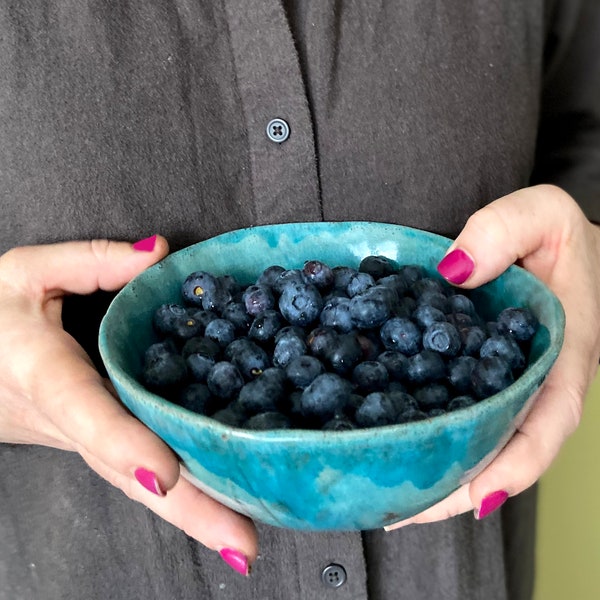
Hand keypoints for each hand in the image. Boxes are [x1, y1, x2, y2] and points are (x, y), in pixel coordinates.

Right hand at [0, 237, 256, 574]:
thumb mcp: (26, 272)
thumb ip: (92, 260)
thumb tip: (160, 254)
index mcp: (41, 373)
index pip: (86, 413)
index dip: (122, 442)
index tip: (162, 475)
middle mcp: (64, 421)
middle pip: (125, 472)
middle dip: (185, 511)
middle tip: (243, 546)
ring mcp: (79, 439)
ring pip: (134, 481)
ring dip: (191, 513)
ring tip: (243, 540)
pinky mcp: (92, 440)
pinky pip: (137, 469)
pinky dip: (180, 492)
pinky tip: (222, 502)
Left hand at [387, 184, 599, 528]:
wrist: (556, 247)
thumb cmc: (557, 237)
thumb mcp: (543, 215)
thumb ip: (504, 233)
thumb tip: (452, 272)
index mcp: (560, 358)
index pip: (545, 424)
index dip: (513, 466)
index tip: (473, 498)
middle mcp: (532, 385)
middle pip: (501, 452)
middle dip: (456, 488)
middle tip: (399, 512)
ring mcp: (504, 387)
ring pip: (476, 442)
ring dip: (437, 475)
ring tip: (385, 498)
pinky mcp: (478, 379)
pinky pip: (456, 413)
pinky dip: (429, 436)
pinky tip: (389, 446)